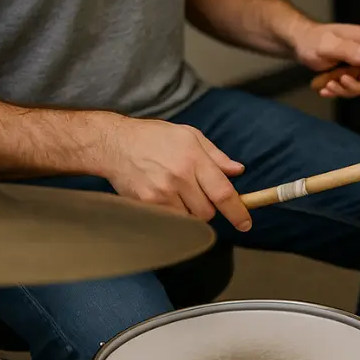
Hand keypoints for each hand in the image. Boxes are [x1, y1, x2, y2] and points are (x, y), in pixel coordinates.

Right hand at [96, 116, 252, 231]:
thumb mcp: (189, 136)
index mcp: (194, 158)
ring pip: (190, 218)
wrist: (114, 144)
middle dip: (208, 207)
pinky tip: (164, 196)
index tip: (245, 223)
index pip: (223, 193)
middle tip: (196, 193)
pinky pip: (172, 220)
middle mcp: (179, 177)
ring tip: (177, 191)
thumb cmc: (154, 138)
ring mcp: (162, 192)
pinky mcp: (147, 204)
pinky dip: (174, 214)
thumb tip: (238, 171)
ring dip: (190, 212)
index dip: (238, 212)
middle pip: (208, 212)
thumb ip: (216, 156)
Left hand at [287, 22, 359, 97]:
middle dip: (359, 84)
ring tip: (328, 84)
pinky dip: (339, 91)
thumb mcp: (328, 45)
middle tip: (340, 80)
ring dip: (346, 89)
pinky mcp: (351, 73)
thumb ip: (350, 50)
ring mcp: (359, 64)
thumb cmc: (311, 40)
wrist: (297, 44)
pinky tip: (325, 89)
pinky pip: (352, 88)